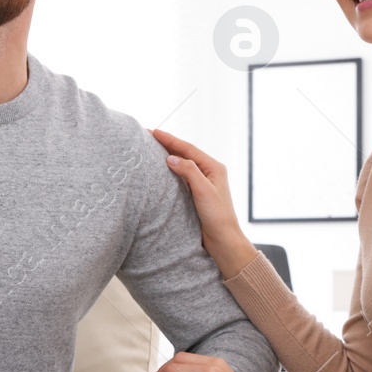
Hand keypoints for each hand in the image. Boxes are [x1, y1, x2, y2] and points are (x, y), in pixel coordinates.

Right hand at [149, 129, 256, 277]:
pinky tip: (160, 169)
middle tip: (148, 136)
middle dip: (167, 144)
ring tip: (151, 148)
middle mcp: (209, 172)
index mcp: (214, 167)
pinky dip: (170, 170)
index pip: (188, 149)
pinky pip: (181, 177)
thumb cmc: (218, 216)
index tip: (153, 132)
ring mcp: (202, 182)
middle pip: (185, 153)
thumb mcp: (203, 190)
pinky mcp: (196, 193)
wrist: (223, 239)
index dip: (170, 139)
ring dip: (168, 155)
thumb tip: (170, 158)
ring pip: (182, 164)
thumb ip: (188, 171)